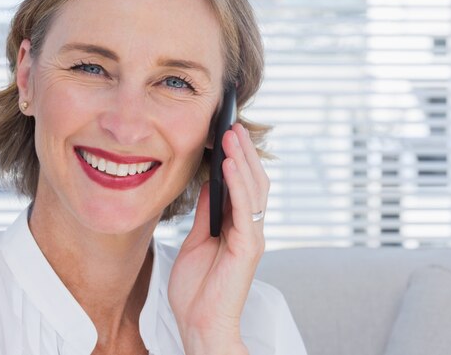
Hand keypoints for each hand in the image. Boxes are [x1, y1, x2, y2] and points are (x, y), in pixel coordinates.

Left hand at [168, 123, 268, 354]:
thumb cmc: (197, 289)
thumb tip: (208, 184)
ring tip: (231, 135)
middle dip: (243, 152)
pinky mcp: (248, 247)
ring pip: (253, 190)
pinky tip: (230, 165)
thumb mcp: (197, 240)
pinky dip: (238, 185)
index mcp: (238, 226)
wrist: (200, 325)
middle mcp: (250, 228)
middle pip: (253, 182)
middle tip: (232, 125)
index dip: (237, 159)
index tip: (226, 134)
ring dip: (242, 160)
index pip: (242, 185)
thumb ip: (207, 213)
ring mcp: (252, 237)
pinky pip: (245, 210)